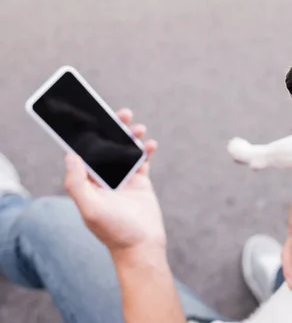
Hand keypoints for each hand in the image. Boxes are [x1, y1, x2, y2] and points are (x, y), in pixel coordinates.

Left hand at [64, 108, 164, 254]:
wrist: (141, 246)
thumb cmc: (114, 230)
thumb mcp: (90, 207)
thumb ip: (77, 182)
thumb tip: (70, 155)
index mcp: (88, 182)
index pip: (85, 152)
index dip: (88, 134)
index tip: (94, 117)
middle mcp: (104, 178)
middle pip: (107, 146)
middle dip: (114, 129)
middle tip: (122, 114)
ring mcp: (123, 180)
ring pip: (125, 150)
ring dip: (132, 137)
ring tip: (139, 128)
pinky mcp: (141, 183)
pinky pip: (142, 161)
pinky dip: (147, 150)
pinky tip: (151, 144)